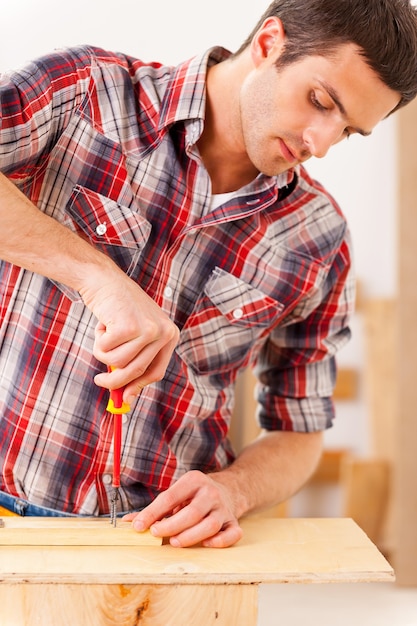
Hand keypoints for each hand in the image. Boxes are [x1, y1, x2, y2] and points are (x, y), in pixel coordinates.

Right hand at [79, 267, 178, 401]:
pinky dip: (98, 341)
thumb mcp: (133, 335)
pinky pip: (105, 351)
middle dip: (115, 381)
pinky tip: (102, 324)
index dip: (138, 386)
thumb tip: (126, 398)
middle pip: (137, 372)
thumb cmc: (118, 309)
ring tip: (104, 333)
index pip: (156, 371)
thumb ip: (134, 361)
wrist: (104, 280)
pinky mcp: (129, 327)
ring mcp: (148, 330)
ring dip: (103, 352)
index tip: (125, 398)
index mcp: (170, 335)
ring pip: (118, 362)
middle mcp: (164, 333)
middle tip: (99, 382)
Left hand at [123, 470, 243, 547]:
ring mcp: (224, 508)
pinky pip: (232, 533)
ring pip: (210, 525)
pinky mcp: (234, 522)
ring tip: (175, 542)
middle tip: (156, 533)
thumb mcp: (176, 493)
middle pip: (192, 512)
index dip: (152, 513)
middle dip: (171, 525)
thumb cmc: (194, 495)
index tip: (138, 526)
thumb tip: (128, 522)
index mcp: (194, 480)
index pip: (170, 497)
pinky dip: (220, 541)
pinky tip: (206, 544)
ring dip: (191, 536)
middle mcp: (210, 492)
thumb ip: (155, 509)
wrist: (228, 489)